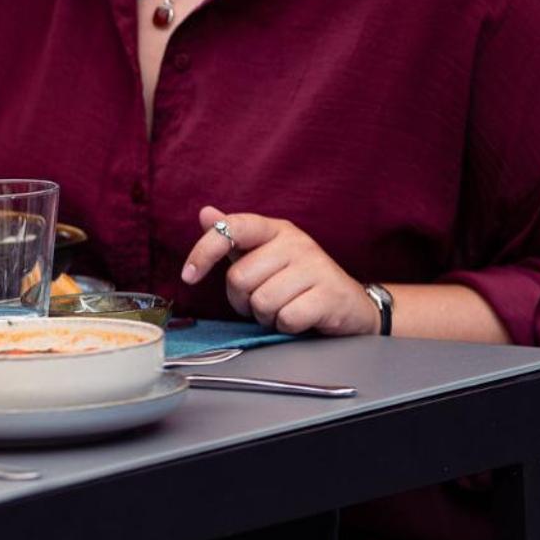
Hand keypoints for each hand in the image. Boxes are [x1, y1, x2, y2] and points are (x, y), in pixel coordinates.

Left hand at [181, 205, 378, 336]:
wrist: (351, 305)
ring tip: (283, 308)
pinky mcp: (330, 295)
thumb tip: (205, 214)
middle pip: (240, 278)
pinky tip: (300, 318)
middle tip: (262, 301)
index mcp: (275, 229)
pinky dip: (286, 326)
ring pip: (261, 301)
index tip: (188, 276)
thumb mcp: (264, 256)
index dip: (203, 252)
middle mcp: (296, 242)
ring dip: (266, 315)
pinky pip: (286, 318)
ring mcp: (316, 267)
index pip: (231, 229)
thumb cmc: (299, 282)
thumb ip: (234, 238)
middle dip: (243, 300)